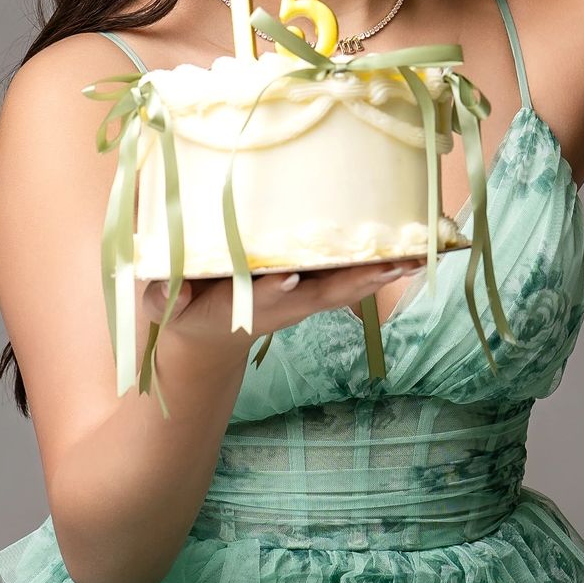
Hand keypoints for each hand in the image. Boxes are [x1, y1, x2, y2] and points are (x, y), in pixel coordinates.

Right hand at [138, 257, 426, 352]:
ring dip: (381, 271)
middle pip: (323, 292)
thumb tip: (176, 291)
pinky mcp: (315, 286)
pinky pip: (352, 274)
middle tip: (388, 265)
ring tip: (418, 255)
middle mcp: (285, 303)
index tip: (289, 277)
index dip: (276, 289)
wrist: (208, 332)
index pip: (263, 296)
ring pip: (347, 284)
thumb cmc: (185, 309)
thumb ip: (168, 297)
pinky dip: (381, 264)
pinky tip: (413, 249)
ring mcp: (304, 297)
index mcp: (246, 305)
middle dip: (354, 280)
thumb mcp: (165, 308)